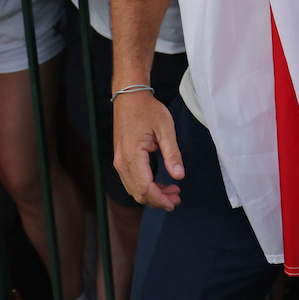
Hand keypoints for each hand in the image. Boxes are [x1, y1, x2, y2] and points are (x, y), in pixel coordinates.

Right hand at [114, 90, 182, 209]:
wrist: (129, 97)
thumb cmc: (148, 110)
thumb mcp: (166, 129)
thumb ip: (172, 154)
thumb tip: (179, 176)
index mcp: (132, 155)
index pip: (144, 188)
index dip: (160, 199)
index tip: (174, 202)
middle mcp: (121, 162)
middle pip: (138, 193)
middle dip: (158, 200)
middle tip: (177, 199)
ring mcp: (119, 161)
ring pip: (134, 189)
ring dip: (152, 195)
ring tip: (172, 192)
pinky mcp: (120, 159)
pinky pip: (131, 181)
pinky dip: (145, 187)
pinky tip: (160, 185)